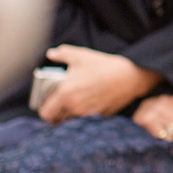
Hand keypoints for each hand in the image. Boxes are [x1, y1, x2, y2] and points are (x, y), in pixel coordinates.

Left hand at [37, 44, 163, 123]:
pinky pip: (85, 114)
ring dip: (69, 109)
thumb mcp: (80, 55)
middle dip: (55, 110)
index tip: (45, 101)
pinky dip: (83, 108)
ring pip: (71, 117)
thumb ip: (61, 54)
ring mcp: (87, 114)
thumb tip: (51, 53)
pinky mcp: (99, 115)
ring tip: (75, 93)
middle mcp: (75, 108)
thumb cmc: (102, 65)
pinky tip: (89, 95)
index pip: (45, 113)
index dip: (43, 108)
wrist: (129, 77)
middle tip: (57, 98)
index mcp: (65, 94)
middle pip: (57, 119)